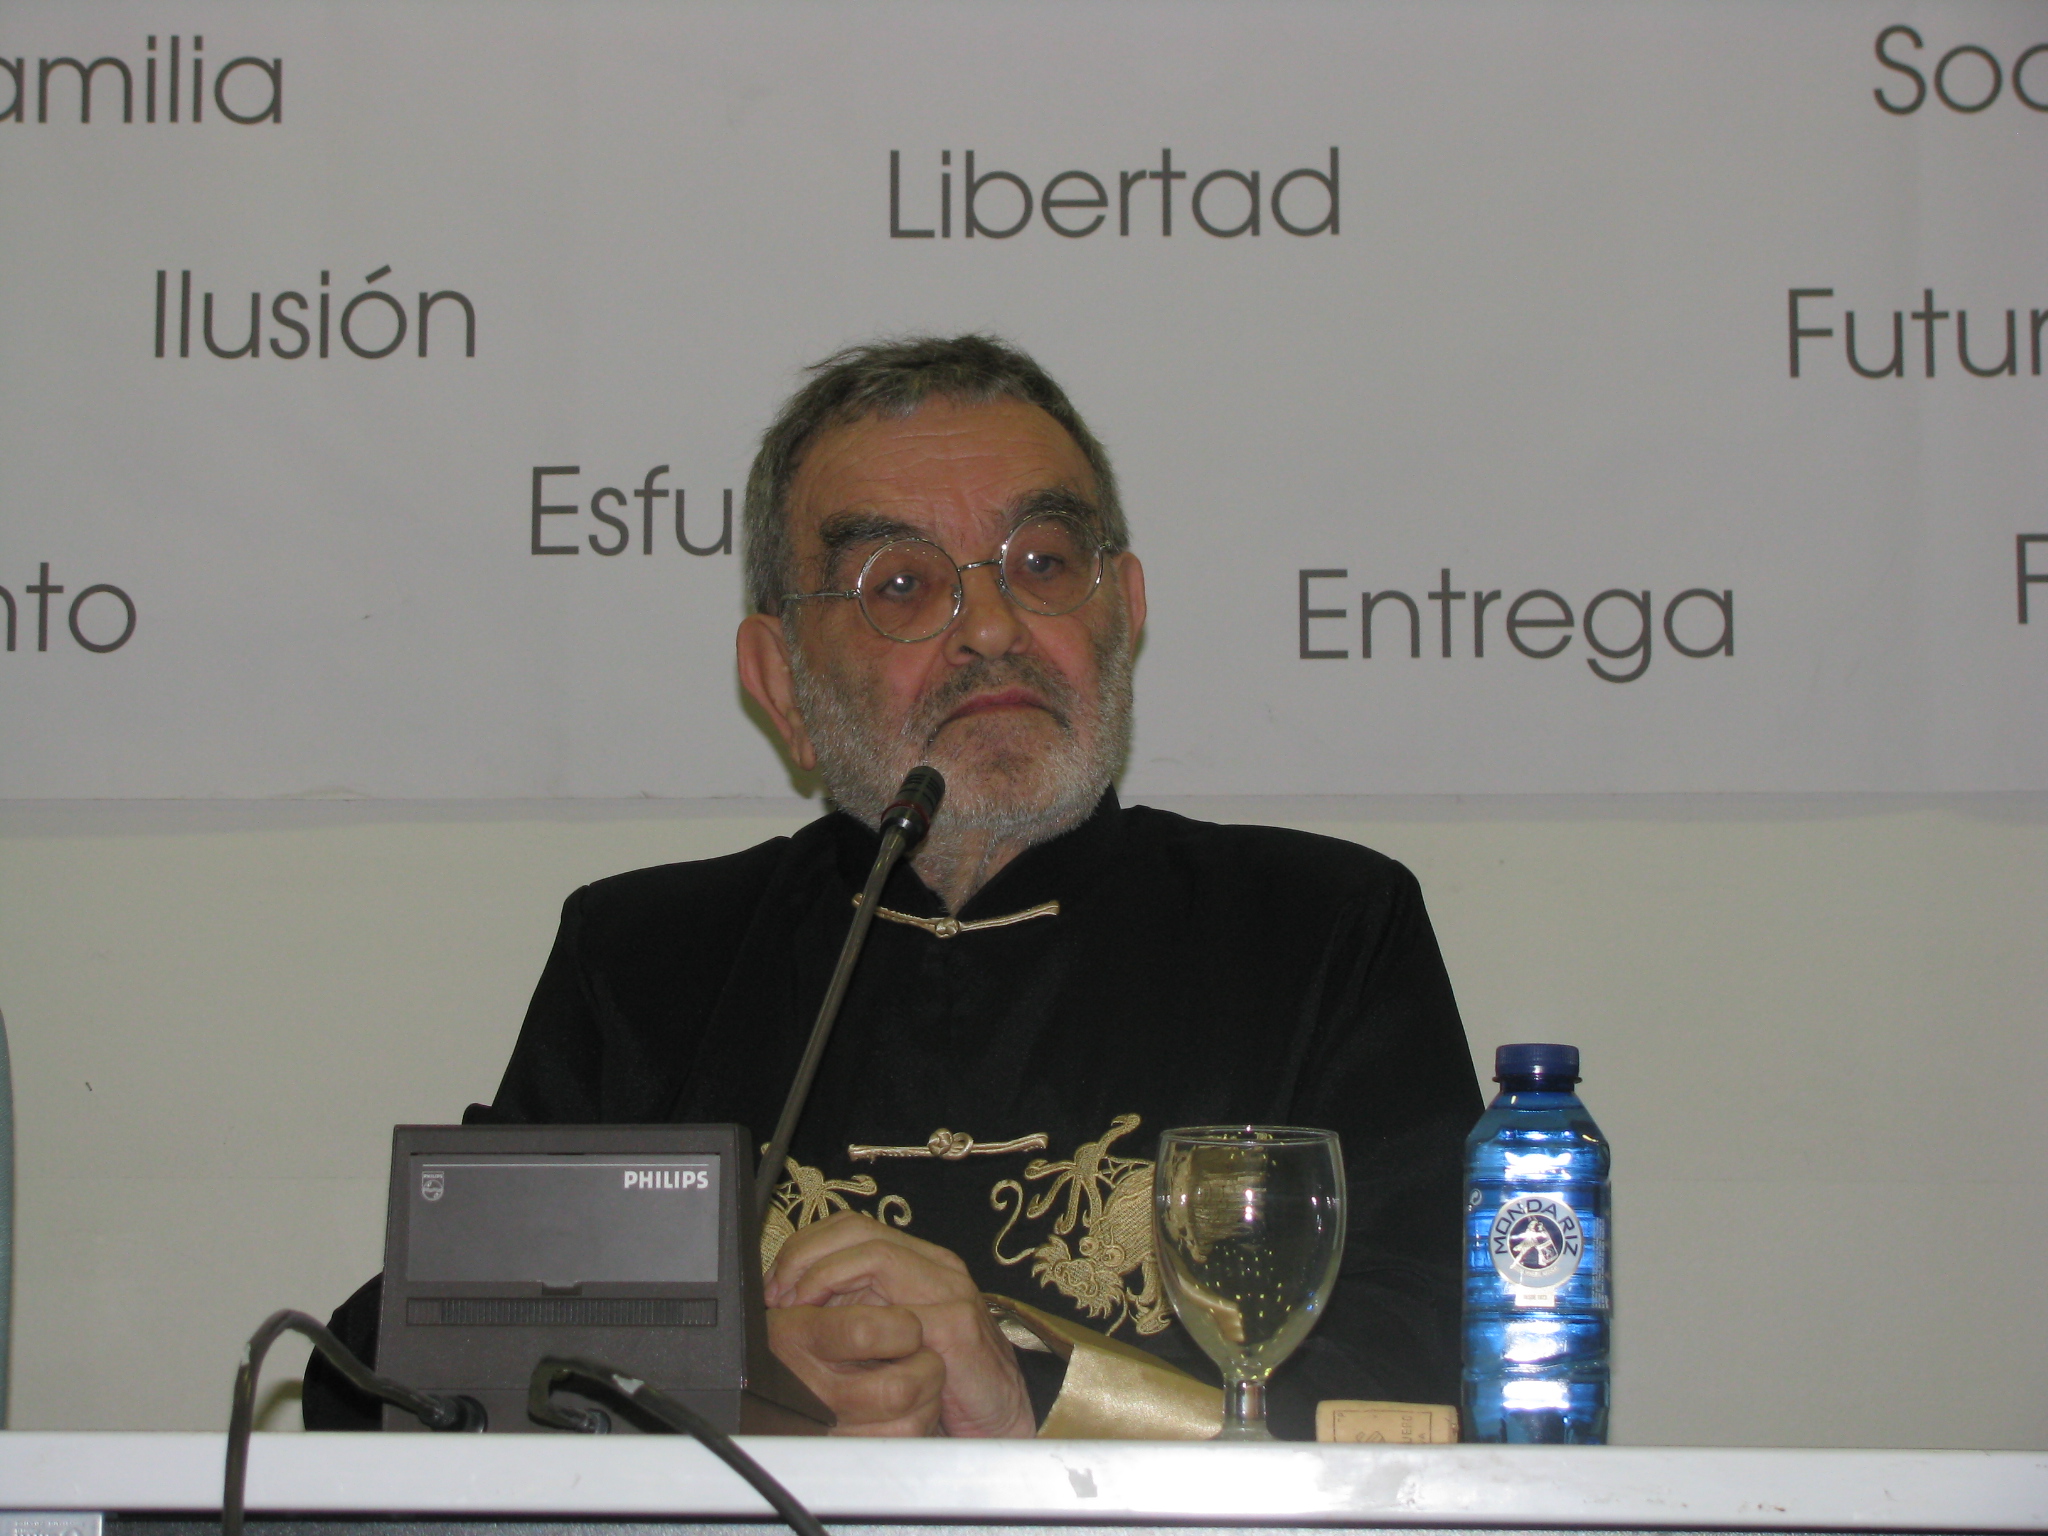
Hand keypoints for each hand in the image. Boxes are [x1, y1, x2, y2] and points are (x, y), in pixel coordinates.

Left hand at [764, 1210, 1034, 1438]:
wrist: (997, 1417)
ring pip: (874, 1253)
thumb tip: (788, 1296)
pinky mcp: (956, 1326)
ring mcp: (950, 1290)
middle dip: (805, 1255)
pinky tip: (831, 1333)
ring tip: (796, 1307)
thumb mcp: (887, 1333)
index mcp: (919, 1261)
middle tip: (777, 1293)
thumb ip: (855, 1306)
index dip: (806, 1245)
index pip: (853, 1226)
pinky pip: (895, 1306)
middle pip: (859, 1229)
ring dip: (822, 1276)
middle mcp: (938, 1265)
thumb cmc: (940, 1379)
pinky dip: (852, 1311)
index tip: (775, 1281)